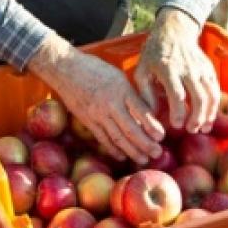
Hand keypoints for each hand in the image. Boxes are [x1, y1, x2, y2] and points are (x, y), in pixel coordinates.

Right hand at [28, 35, 164, 163]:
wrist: (65, 69)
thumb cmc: (94, 68)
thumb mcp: (118, 76)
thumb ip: (130, 93)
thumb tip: (146, 111)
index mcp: (122, 89)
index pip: (141, 112)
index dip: (153, 126)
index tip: (162, 136)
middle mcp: (110, 103)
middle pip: (131, 129)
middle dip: (146, 144)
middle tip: (157, 153)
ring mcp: (97, 113)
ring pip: (117, 137)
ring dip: (132, 151)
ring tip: (143, 159)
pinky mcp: (87, 120)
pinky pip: (102, 138)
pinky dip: (113, 149)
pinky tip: (121, 156)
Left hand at [133, 8, 219, 134]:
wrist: (174, 31)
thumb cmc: (154, 53)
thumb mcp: (142, 69)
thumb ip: (145, 92)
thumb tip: (151, 115)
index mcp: (168, 68)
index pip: (177, 93)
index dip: (178, 111)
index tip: (176, 125)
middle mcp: (187, 69)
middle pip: (198, 97)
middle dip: (196, 117)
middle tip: (190, 130)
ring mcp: (201, 69)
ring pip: (210, 95)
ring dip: (209, 114)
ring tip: (203, 128)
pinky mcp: (209, 70)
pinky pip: (216, 90)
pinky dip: (215, 106)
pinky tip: (209, 118)